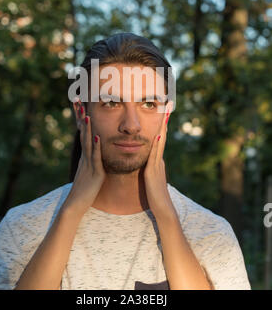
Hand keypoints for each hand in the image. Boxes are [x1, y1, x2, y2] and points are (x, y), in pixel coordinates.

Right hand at [64, 99, 105, 214]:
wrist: (76, 205)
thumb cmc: (85, 189)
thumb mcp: (89, 170)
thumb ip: (92, 159)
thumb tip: (95, 149)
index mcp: (86, 155)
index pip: (83, 132)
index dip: (80, 117)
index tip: (79, 103)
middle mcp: (86, 156)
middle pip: (82, 132)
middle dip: (80, 116)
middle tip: (77, 100)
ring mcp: (89, 163)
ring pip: (87, 142)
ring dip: (87, 128)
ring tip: (86, 113)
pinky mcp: (95, 173)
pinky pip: (95, 158)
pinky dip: (96, 146)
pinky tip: (98, 136)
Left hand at [144, 101, 175, 219]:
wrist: (162, 210)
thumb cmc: (154, 196)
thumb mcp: (151, 179)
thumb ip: (150, 169)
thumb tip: (147, 161)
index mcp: (156, 160)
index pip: (158, 138)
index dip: (160, 124)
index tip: (161, 111)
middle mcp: (159, 160)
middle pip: (162, 136)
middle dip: (164, 121)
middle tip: (167, 105)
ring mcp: (158, 165)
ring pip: (160, 142)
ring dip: (162, 128)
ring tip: (164, 114)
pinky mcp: (154, 172)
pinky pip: (155, 155)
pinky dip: (157, 144)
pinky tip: (158, 135)